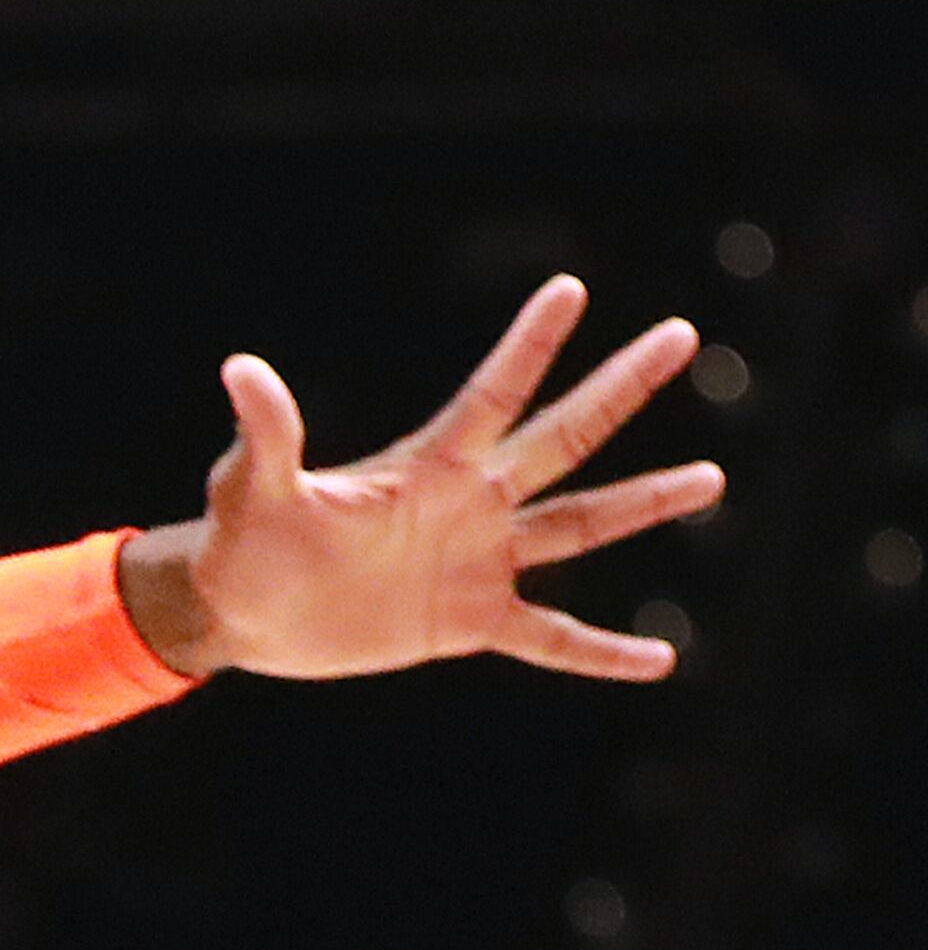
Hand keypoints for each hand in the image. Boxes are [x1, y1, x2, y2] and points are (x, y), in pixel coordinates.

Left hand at [120, 275, 724, 684]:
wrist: (243, 611)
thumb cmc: (244, 540)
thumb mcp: (255, 488)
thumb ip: (267, 433)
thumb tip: (240, 371)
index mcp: (427, 465)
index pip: (491, 395)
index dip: (529, 346)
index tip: (570, 289)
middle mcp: (467, 503)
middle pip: (561, 437)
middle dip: (619, 389)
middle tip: (681, 335)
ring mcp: (476, 561)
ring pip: (577, 525)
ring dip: (641, 504)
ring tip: (711, 478)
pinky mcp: (468, 621)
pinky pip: (549, 637)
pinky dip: (598, 652)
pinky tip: (659, 660)